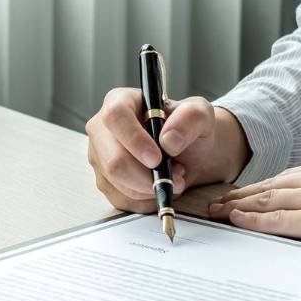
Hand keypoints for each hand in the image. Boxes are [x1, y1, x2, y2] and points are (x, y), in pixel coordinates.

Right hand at [86, 88, 251, 212]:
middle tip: (175, 176)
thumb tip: (168, 140)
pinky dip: (146, 199)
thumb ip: (191, 118)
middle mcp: (102, 129)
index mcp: (120, 101)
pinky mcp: (104, 181)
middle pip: (113, 160)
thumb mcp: (200, 115)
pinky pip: (121, 199)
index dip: (134, 140)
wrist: (188, 154)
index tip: (157, 159)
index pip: (115, 116)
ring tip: (172, 176)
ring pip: (117, 183)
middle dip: (147, 176)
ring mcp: (100, 157)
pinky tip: (158, 185)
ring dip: (150, 187)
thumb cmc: (188, 130)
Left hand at [207, 156, 300, 258]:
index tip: (244, 191)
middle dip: (241, 194)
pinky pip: (278, 221)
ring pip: (267, 201)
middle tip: (216, 200)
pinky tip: (237, 221)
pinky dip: (254, 220)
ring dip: (238, 206)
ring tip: (216, 211)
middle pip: (270, 186)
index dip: (262, 186)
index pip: (288, 177)